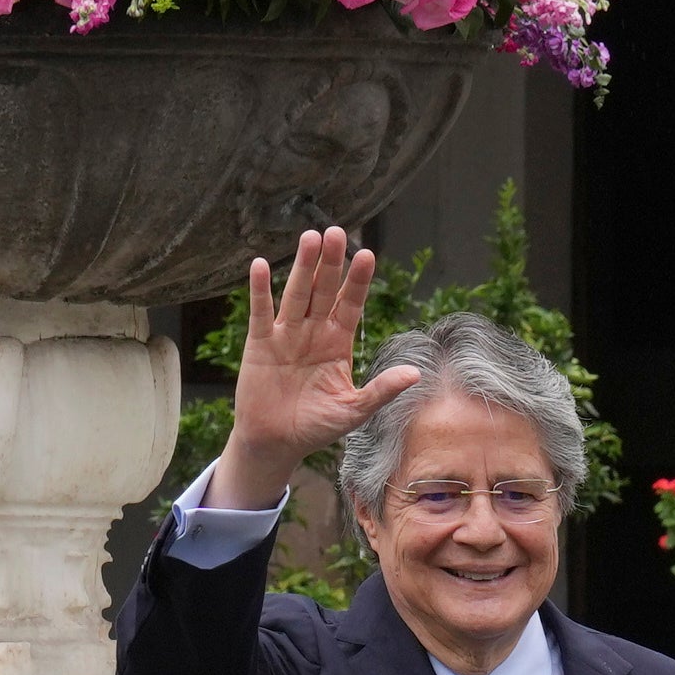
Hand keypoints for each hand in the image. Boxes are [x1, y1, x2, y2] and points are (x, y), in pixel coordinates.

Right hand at [215, 227, 422, 512]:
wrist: (275, 443)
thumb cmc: (315, 427)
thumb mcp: (353, 411)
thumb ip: (380, 391)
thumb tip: (415, 374)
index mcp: (337, 343)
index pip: (351, 304)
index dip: (358, 281)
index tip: (367, 255)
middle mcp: (313, 331)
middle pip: (324, 291)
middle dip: (331, 263)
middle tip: (338, 232)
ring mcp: (285, 334)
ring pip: (296, 294)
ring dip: (302, 267)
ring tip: (310, 237)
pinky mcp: (259, 343)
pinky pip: (261, 312)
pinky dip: (260, 290)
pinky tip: (261, 265)